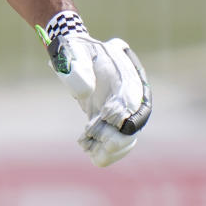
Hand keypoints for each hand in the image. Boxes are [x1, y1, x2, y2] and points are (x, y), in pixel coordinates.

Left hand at [42, 15, 151, 166]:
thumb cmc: (71, 49)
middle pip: (136, 120)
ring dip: (115, 149)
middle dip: (123, 136)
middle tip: (104, 143)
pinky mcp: (107, 118)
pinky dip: (106, 150)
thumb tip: (86, 92)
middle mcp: (129, 91)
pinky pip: (113, 139)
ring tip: (95, 155)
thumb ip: (78, 69)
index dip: (125, 109)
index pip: (135, 96)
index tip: (106, 116)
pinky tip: (90, 154)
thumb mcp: (71, 53)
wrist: (69, 52)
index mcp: (126, 70)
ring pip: (127, 135)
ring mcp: (120, 106)